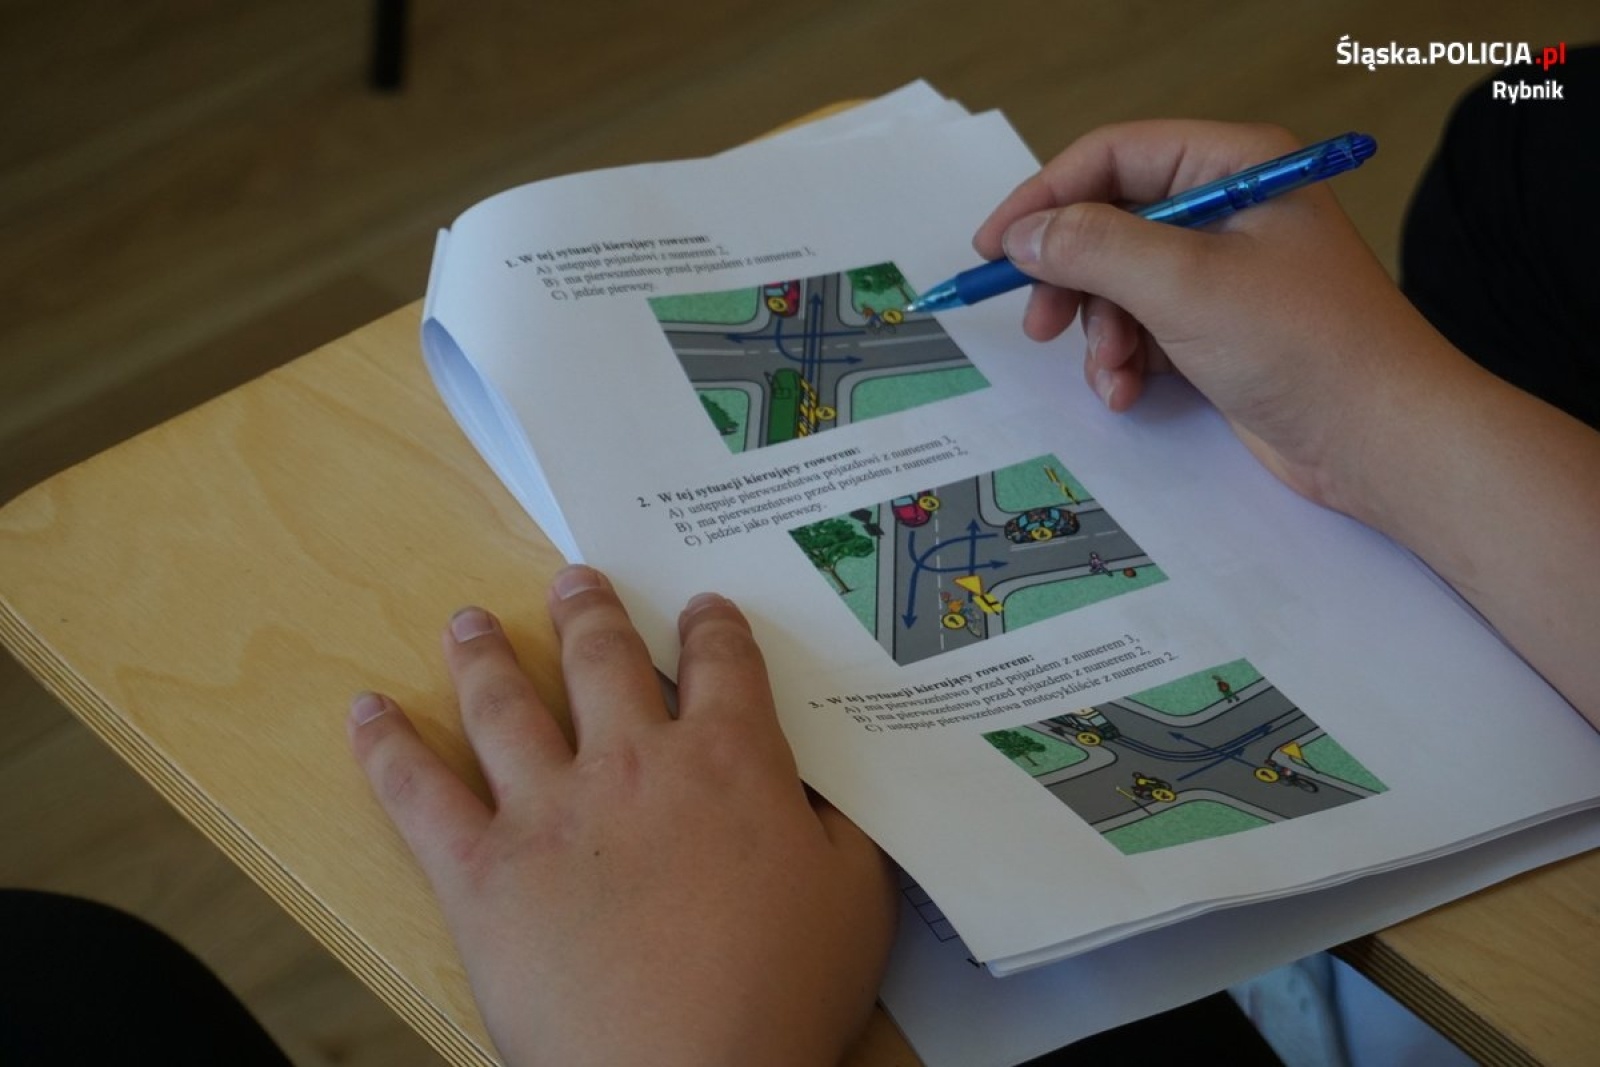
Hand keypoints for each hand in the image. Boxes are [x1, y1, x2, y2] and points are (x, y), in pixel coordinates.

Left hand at [348, 566, 897, 1066]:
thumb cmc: (782, 997)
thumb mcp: (855, 899)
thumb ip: (837, 823)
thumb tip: (816, 781)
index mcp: (730, 760)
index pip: (722, 663)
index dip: (712, 626)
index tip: (701, 607)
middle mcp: (633, 761)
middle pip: (604, 659)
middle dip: (590, 611)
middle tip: (574, 580)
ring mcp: (548, 809)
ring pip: (505, 703)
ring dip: (485, 652)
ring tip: (469, 620)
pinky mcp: (481, 869)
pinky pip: (418, 794)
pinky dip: (387, 747)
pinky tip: (367, 710)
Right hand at [975, 120, 1599, 726]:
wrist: (1380, 439)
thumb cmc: (1307, 347)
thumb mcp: (1185, 285)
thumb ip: (1094, 249)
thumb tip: (1024, 235)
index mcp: (1235, 165)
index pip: (1113, 157)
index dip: (1045, 198)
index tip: (993, 247)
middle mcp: (1229, 207)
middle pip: (1110, 222)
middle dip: (1072, 279)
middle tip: (1039, 323)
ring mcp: (1225, 271)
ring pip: (1119, 284)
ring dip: (1100, 334)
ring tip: (1112, 375)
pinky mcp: (1222, 329)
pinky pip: (1144, 328)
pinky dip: (1126, 360)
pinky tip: (1131, 392)